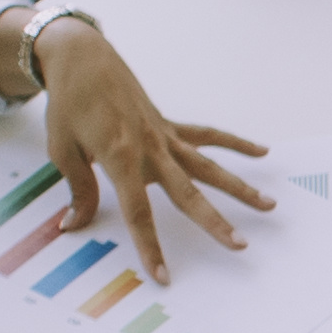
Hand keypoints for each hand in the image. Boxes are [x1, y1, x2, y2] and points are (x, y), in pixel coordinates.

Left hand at [24, 16, 273, 284]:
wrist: (82, 57)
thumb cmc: (69, 103)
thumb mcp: (63, 149)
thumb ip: (78, 189)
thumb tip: (74, 225)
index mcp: (120, 157)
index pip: (138, 212)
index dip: (149, 246)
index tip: (163, 275)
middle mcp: (150, 149)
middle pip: (188, 193)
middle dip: (214, 222)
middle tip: (238, 245)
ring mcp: (164, 136)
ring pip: (208, 166)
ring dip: (240, 186)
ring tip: (269, 205)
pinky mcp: (169, 125)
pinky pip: (207, 136)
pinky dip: (235, 143)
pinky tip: (262, 151)